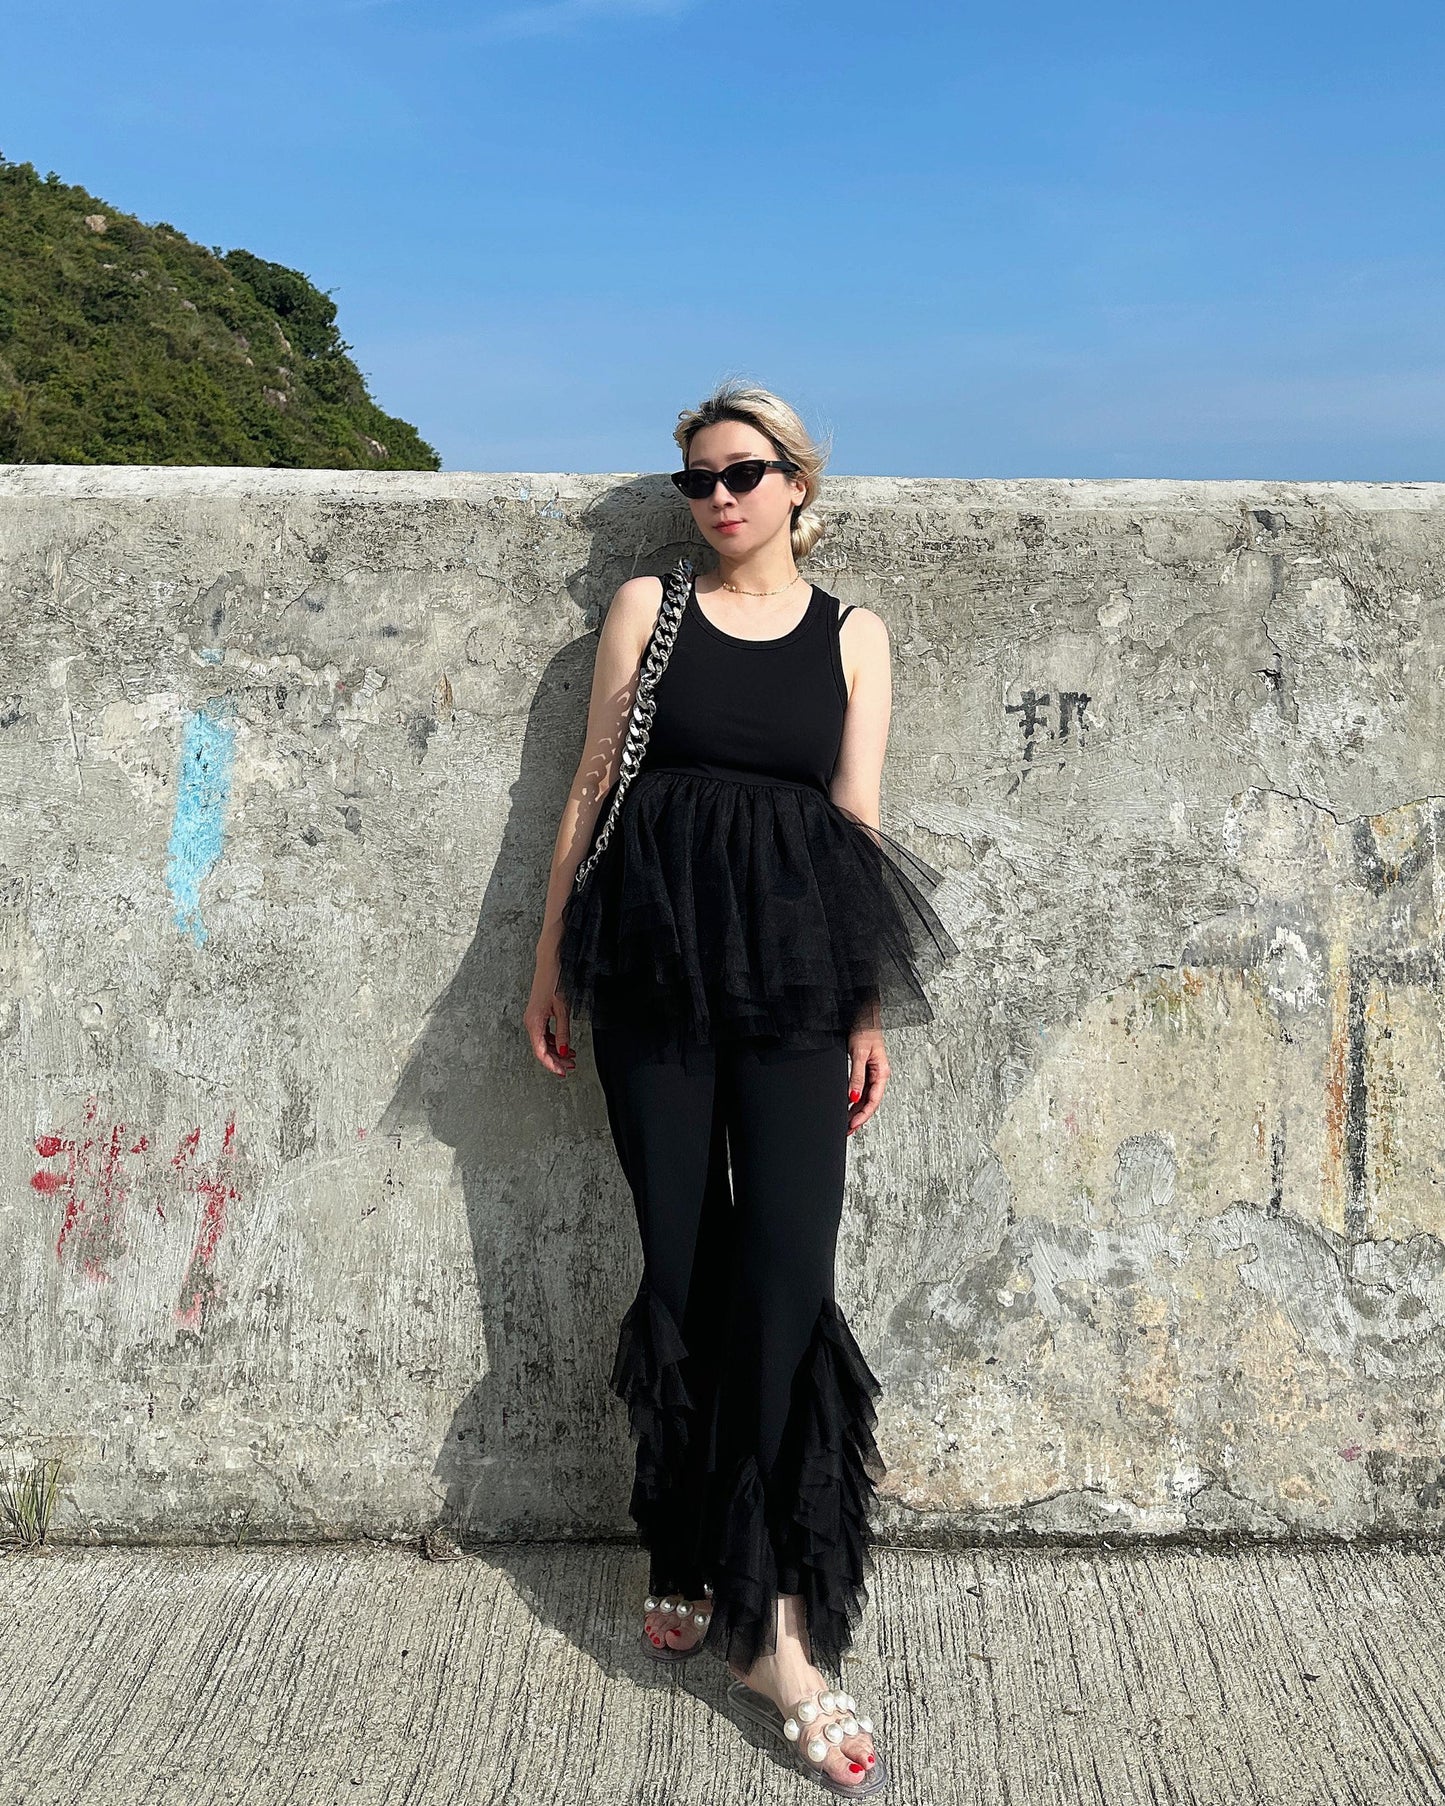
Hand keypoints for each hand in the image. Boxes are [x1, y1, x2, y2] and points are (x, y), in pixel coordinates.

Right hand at [525, 956, 575, 1076]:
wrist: (550, 961)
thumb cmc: (555, 980)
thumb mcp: (563, 1009)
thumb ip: (563, 1031)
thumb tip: (564, 1050)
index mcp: (534, 1022)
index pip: (540, 1052)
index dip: (552, 1065)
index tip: (562, 1072)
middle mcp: (531, 1022)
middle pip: (542, 1049)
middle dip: (557, 1060)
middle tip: (571, 1066)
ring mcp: (534, 1017)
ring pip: (543, 1042)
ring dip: (557, 1051)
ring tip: (571, 1056)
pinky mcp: (539, 1013)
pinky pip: (545, 1033)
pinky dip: (555, 1040)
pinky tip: (564, 1043)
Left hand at [846, 1021, 888, 1133]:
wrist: (863, 1013)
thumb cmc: (865, 1029)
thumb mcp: (858, 1053)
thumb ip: (856, 1077)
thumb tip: (854, 1098)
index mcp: (882, 1072)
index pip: (873, 1101)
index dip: (863, 1116)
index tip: (852, 1125)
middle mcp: (878, 1074)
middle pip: (870, 1102)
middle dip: (859, 1118)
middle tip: (847, 1130)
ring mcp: (872, 1072)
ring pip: (865, 1097)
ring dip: (856, 1111)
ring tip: (846, 1123)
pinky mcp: (866, 1068)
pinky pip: (862, 1089)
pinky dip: (855, 1100)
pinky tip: (848, 1106)